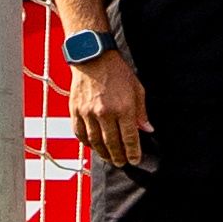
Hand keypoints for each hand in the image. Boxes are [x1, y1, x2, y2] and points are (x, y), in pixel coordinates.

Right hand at [70, 45, 150, 168]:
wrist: (93, 58)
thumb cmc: (118, 72)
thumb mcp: (137, 89)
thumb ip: (141, 112)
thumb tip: (147, 130)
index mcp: (123, 108)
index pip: (129, 138)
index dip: (133, 152)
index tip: (135, 160)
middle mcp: (104, 113)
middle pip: (111, 143)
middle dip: (118, 156)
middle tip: (122, 163)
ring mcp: (87, 113)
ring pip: (95, 141)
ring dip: (102, 153)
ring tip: (109, 158)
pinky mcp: (75, 110)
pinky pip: (79, 132)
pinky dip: (86, 143)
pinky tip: (93, 146)